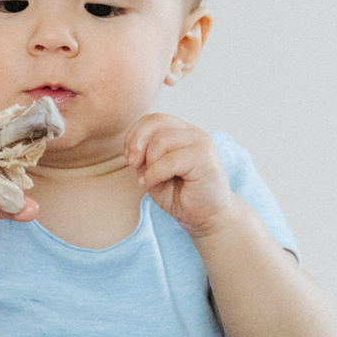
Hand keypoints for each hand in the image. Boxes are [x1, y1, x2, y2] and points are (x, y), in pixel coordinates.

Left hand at [125, 114, 232, 235]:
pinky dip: (154, 174)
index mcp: (182, 132)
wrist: (208, 217)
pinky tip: (151, 184)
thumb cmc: (180, 195)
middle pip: (156, 122)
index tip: (129, 157)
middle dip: (137, 143)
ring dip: (148, 162)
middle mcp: (194, 133)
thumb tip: (133, 148)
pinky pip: (170, 160)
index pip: (153, 118)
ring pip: (162, 140)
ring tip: (149, 179)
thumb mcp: (153, 171)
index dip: (134, 134)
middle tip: (133, 165)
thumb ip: (144, 155)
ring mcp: (201, 144)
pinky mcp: (205, 160)